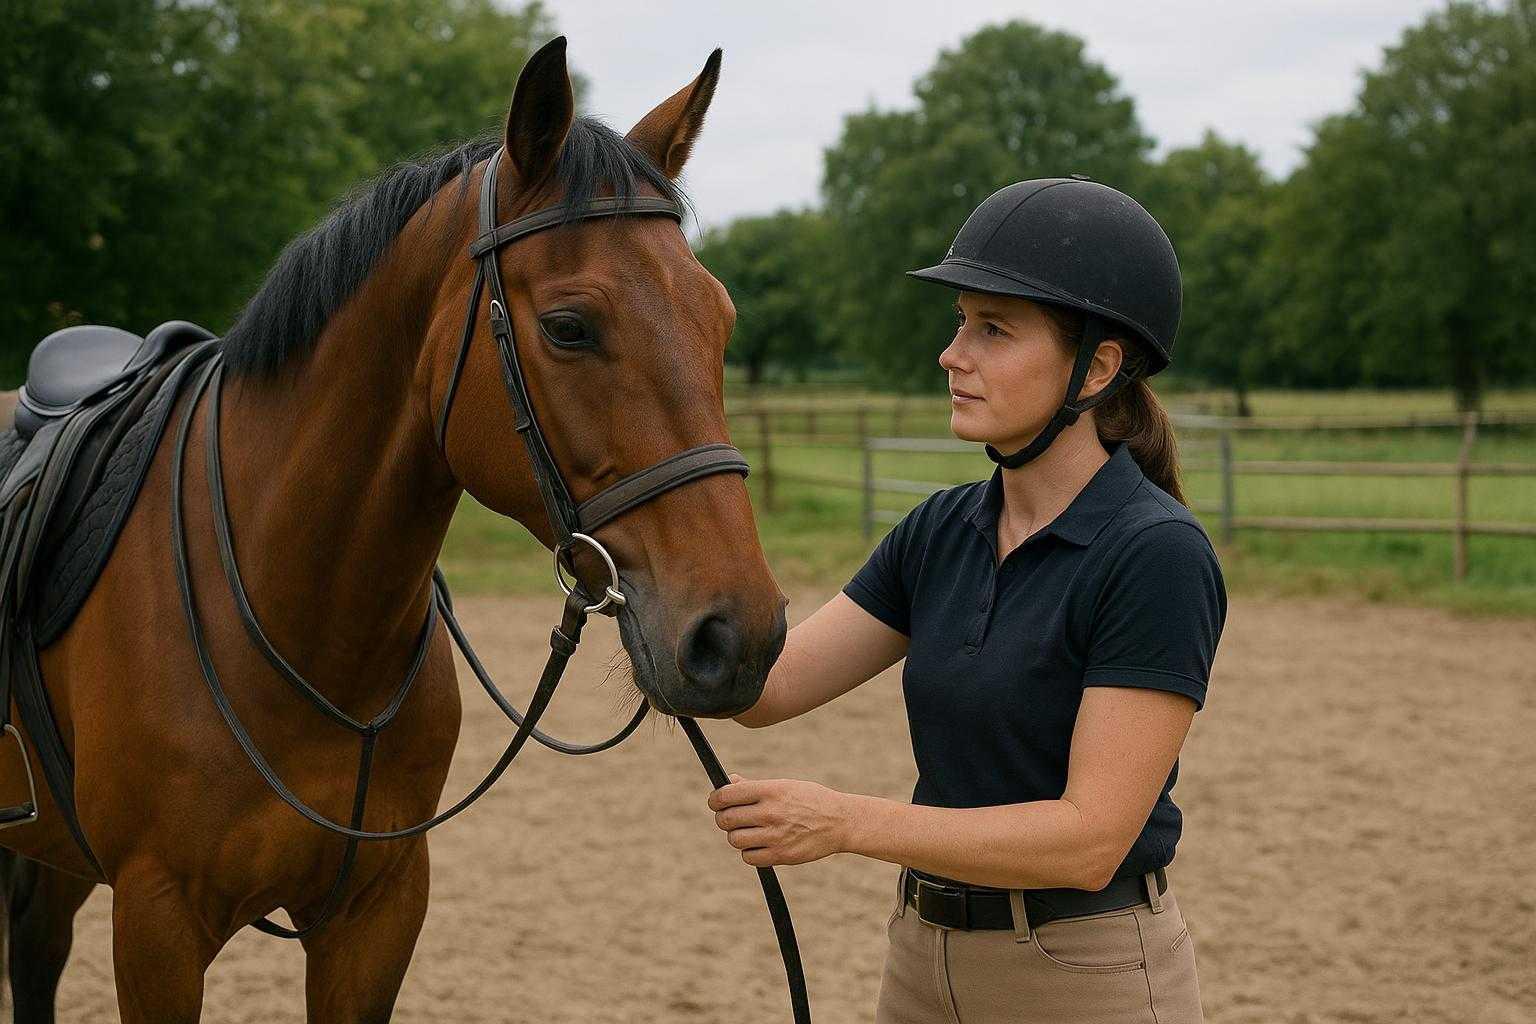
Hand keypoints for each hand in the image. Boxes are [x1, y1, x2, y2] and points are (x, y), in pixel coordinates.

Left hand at [707, 773, 850, 866]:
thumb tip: (729, 782)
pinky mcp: (781, 855)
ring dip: (737, 835)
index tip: (716, 802)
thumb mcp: (784, 785)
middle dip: (724, 818)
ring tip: (749, 830)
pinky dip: (750, 851)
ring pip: (734, 839)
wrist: (840, 821)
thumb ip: (754, 786)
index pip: (726, 795)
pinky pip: (748, 857)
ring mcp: (775, 835)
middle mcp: (770, 812)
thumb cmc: (810, 799)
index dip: (715, 799)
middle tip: (732, 817)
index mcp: (771, 790)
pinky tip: (759, 843)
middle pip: (726, 819)